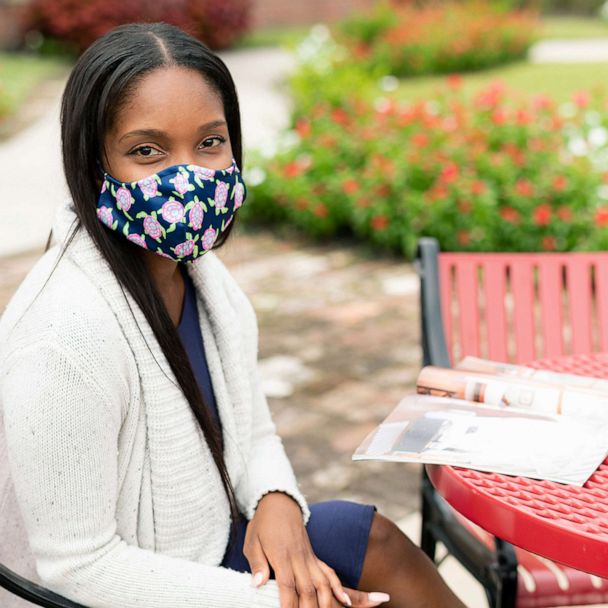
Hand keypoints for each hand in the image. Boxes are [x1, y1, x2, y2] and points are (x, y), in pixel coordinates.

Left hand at [244, 492, 389, 606]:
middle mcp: (299, 558)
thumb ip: (257, 564)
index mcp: (282, 556)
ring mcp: (309, 557)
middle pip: (308, 589)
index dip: (288, 605)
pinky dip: (338, 587)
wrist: (280, 502)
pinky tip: (345, 601)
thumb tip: (257, 585)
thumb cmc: (263, 524)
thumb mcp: (252, 541)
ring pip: (322, 583)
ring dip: (325, 603)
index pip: (287, 585)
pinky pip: (329, 572)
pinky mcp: (314, 557)